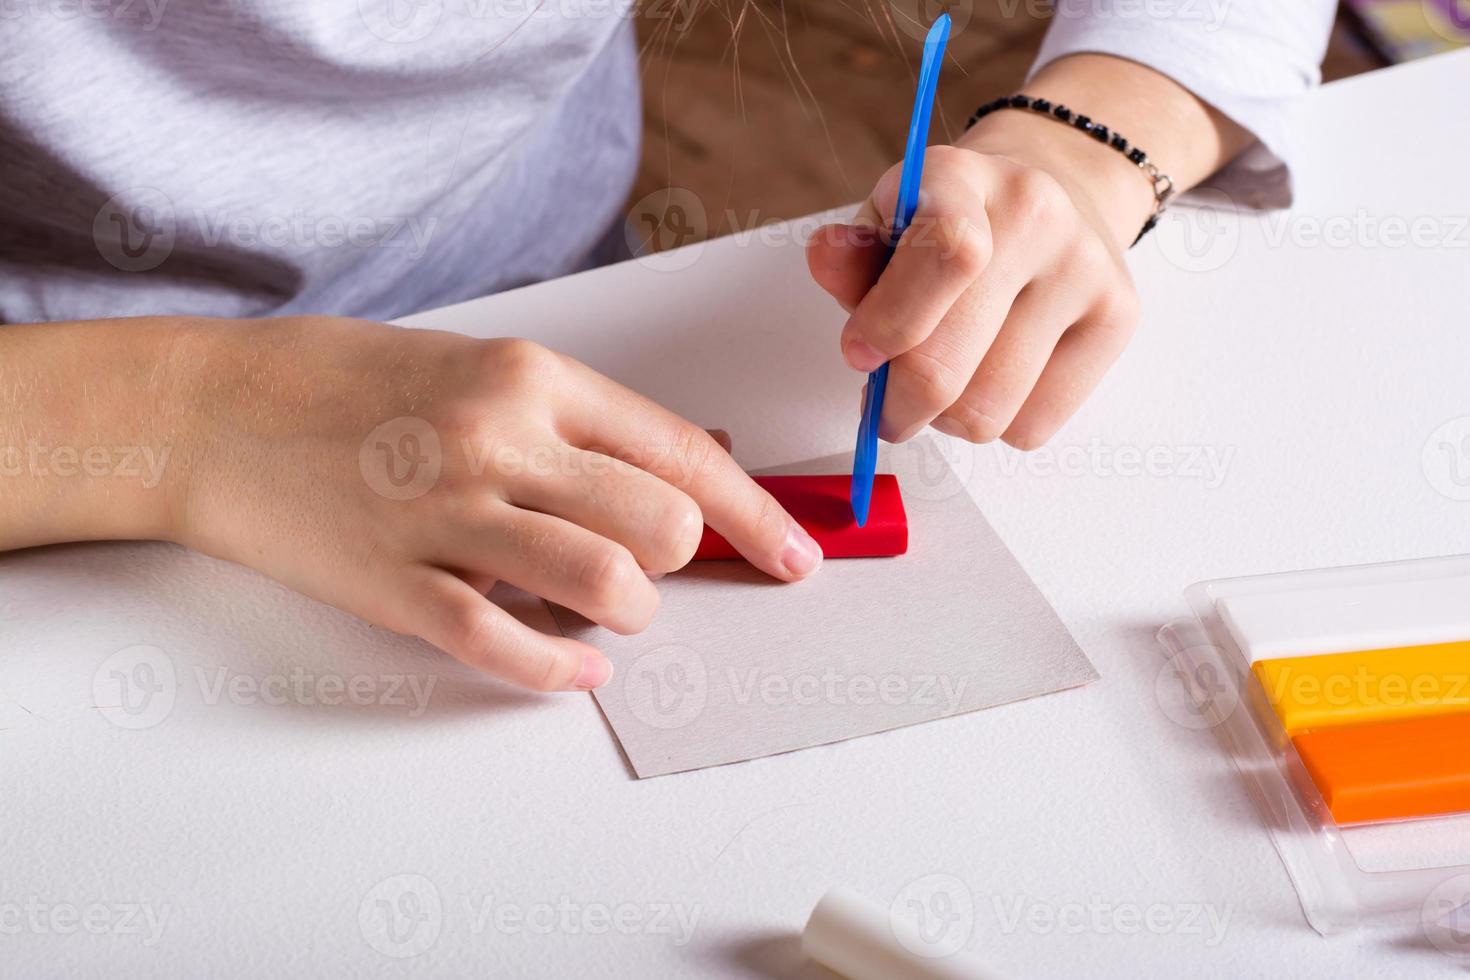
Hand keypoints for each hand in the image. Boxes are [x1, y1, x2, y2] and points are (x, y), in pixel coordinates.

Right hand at [170, 317, 822, 692]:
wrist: (214, 407)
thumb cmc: (351, 383)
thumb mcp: (479, 365)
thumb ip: (577, 422)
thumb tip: (680, 478)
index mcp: (531, 376)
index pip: (681, 454)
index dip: (756, 517)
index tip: (793, 556)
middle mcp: (499, 439)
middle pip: (661, 525)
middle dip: (676, 562)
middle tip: (647, 565)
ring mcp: (445, 513)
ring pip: (602, 582)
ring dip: (627, 612)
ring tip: (607, 609)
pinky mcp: (396, 583)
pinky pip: (507, 646)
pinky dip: (559, 668)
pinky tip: (573, 663)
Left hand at [807, 140, 1140, 449]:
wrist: (1058, 190)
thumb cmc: (950, 222)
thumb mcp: (888, 222)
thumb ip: (851, 257)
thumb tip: (826, 257)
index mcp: (961, 178)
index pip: (947, 255)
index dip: (891, 323)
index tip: (858, 354)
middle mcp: (1035, 215)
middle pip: (948, 366)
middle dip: (897, 405)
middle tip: (885, 406)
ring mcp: (1085, 269)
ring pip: (986, 412)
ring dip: (946, 420)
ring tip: (945, 384)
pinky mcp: (1118, 319)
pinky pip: (1032, 426)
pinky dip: (997, 424)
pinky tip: (992, 381)